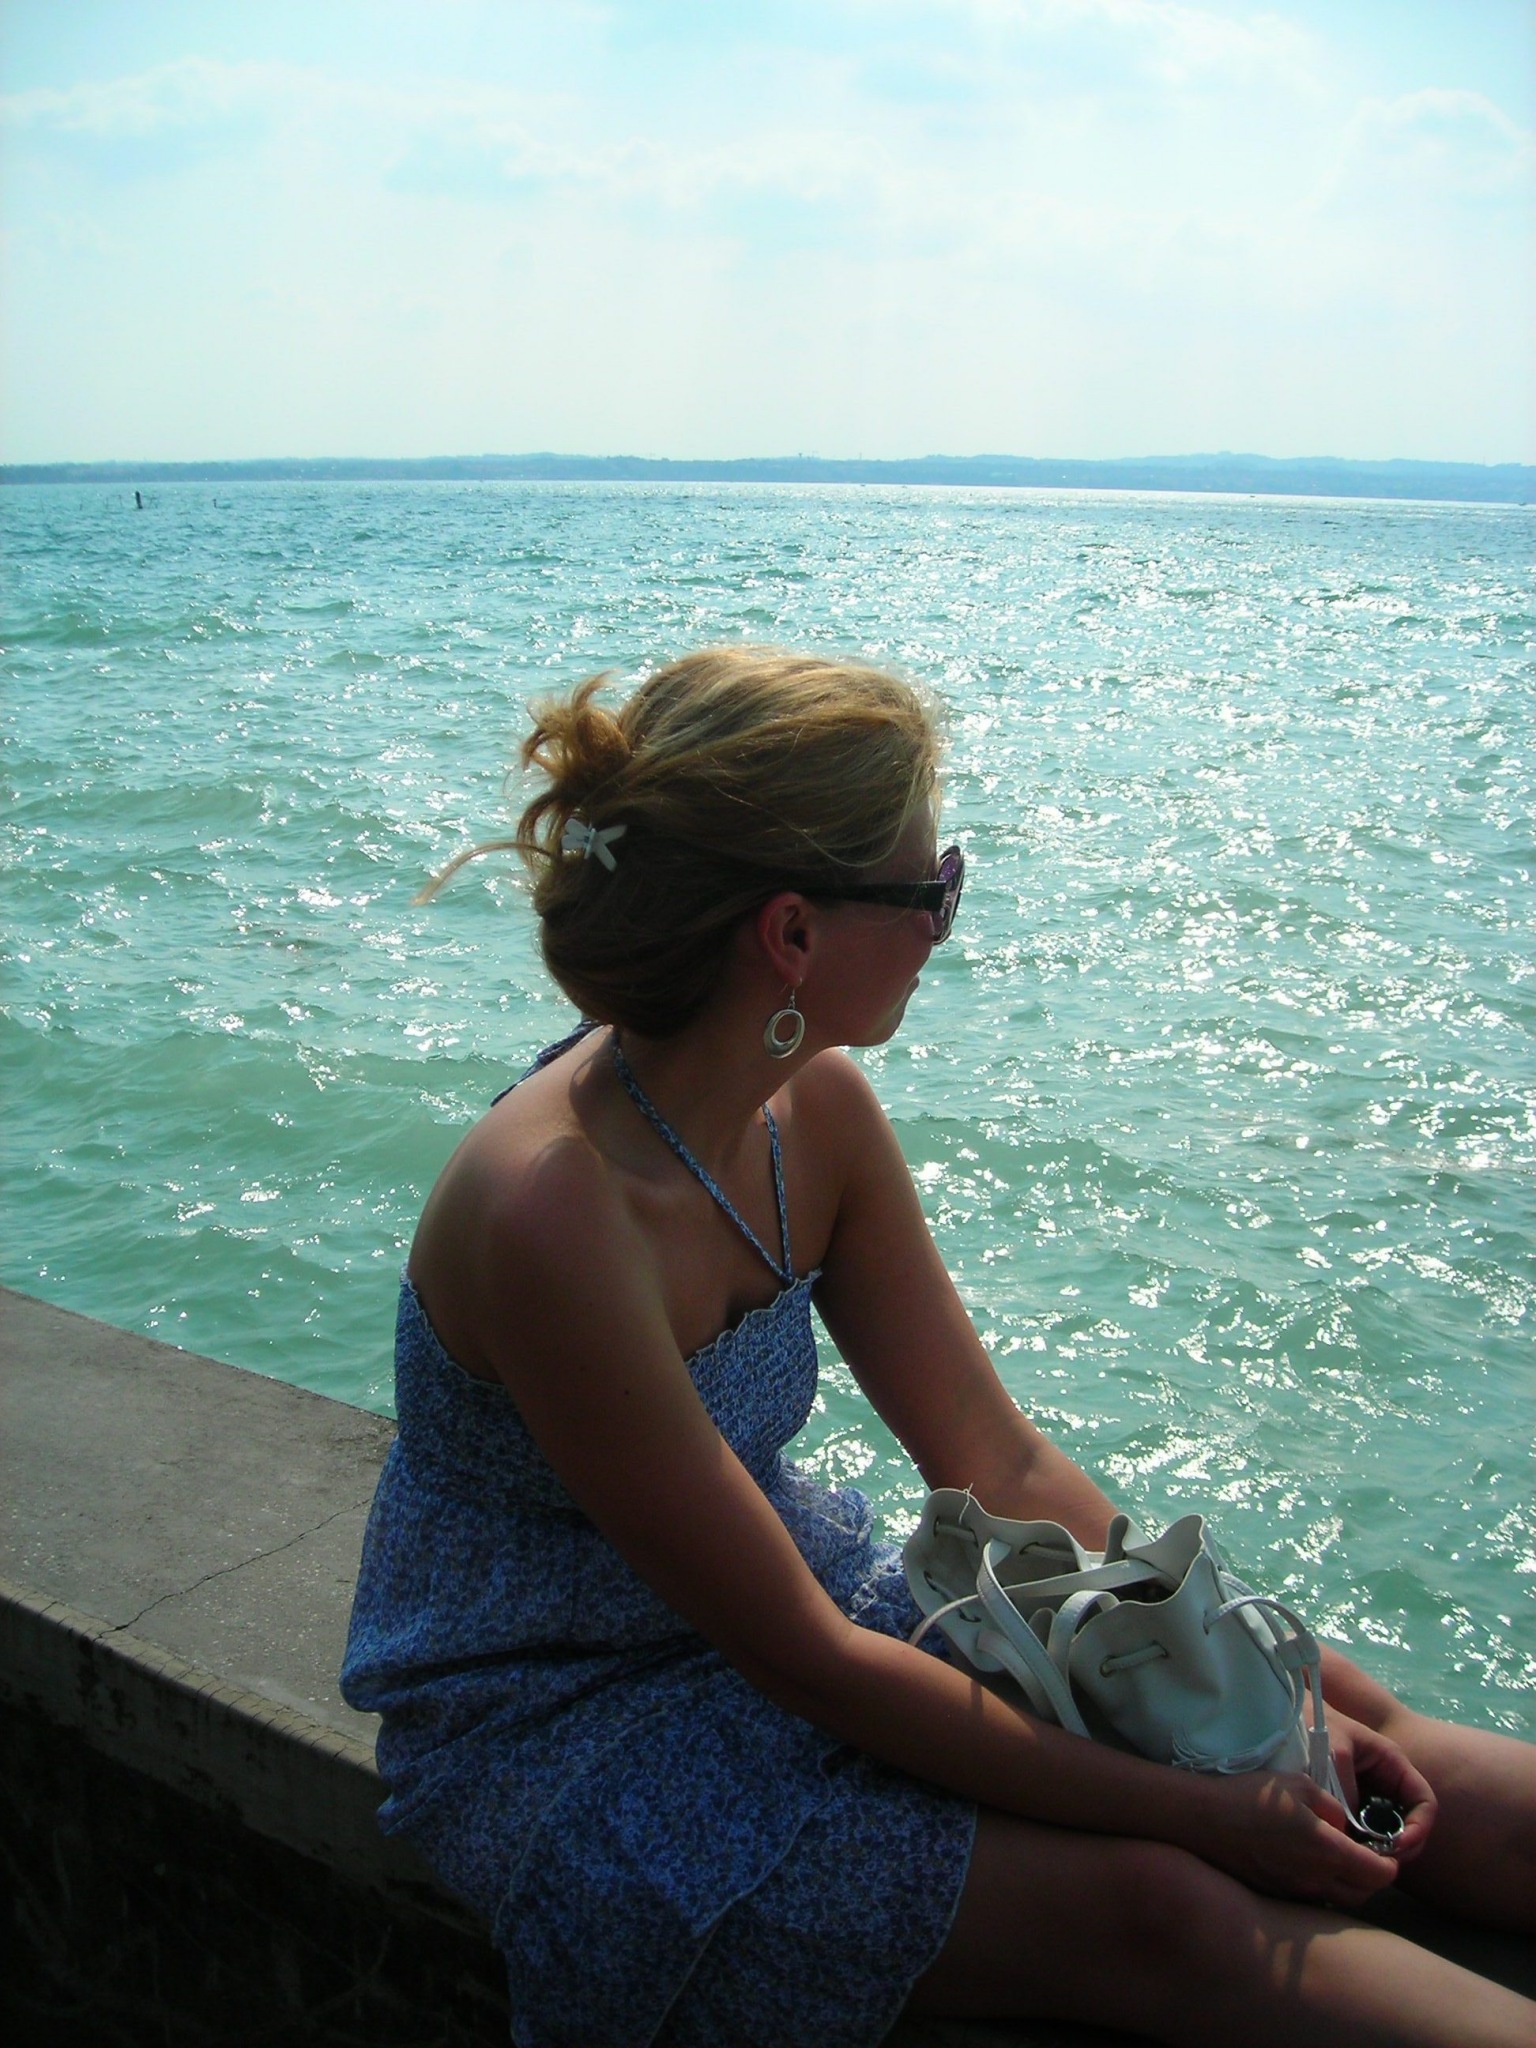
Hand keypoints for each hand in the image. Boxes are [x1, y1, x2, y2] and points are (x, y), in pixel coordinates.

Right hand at [1181, 1767, 1405, 1912]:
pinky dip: (1320, 1887)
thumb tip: (1343, 1824)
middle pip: (1362, 1895)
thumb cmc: (1251, 1796)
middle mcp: (1315, 1881)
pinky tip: (1306, 1864)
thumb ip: (1332, 1807)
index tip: (1387, 1850)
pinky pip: (1311, 1898)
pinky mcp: (1275, 1896)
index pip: (1378, 1874)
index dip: (1390, 1863)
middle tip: (1367, 1856)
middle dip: (1372, 1879)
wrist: (1202, 1820)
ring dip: (1347, 1886)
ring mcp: (1293, 1892)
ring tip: (1338, 1860)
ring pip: (1337, 1900)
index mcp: (1327, 1852)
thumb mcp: (1299, 1784)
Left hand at [1327, 1708, 1436, 1867]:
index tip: (1398, 1846)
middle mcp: (1387, 1783)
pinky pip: (1366, 1832)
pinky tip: (1349, 1852)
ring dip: (1383, 1850)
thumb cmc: (1314, 1722)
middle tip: (1380, 1862)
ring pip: (1389, 1832)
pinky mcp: (1352, 1807)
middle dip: (1402, 1846)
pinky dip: (1363, 1845)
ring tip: (1363, 1860)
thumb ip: (1346, 1789)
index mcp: (1392, 1764)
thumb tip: (1351, 1832)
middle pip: (1411, 1824)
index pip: (1424, 1802)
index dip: (1419, 1827)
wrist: (1287, 1717)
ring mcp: (1370, 1796)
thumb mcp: (1332, 1751)